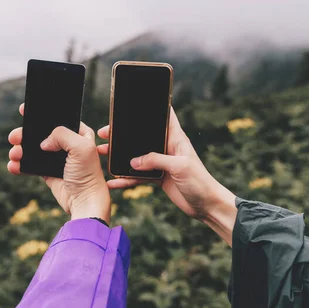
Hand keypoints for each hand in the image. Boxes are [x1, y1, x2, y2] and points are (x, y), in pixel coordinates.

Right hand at [8, 104, 110, 223]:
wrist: (84, 201)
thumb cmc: (87, 174)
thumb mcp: (81, 147)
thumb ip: (62, 134)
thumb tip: (43, 142)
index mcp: (79, 134)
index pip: (59, 118)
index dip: (42, 114)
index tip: (25, 110)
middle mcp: (67, 145)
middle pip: (40, 133)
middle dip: (25, 134)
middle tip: (14, 137)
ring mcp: (56, 159)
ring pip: (32, 149)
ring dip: (20, 149)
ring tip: (14, 154)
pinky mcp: (47, 172)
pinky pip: (30, 164)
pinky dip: (20, 164)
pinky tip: (13, 165)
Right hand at [97, 107, 236, 244]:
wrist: (206, 205)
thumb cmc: (200, 181)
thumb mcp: (179, 166)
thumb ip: (156, 160)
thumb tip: (133, 161)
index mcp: (175, 138)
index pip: (163, 116)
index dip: (150, 108)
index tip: (131, 102)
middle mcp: (166, 148)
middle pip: (141, 136)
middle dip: (123, 134)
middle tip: (105, 133)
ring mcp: (160, 163)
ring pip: (135, 156)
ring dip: (119, 156)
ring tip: (102, 153)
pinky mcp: (157, 178)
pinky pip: (137, 176)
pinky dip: (125, 179)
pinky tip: (113, 182)